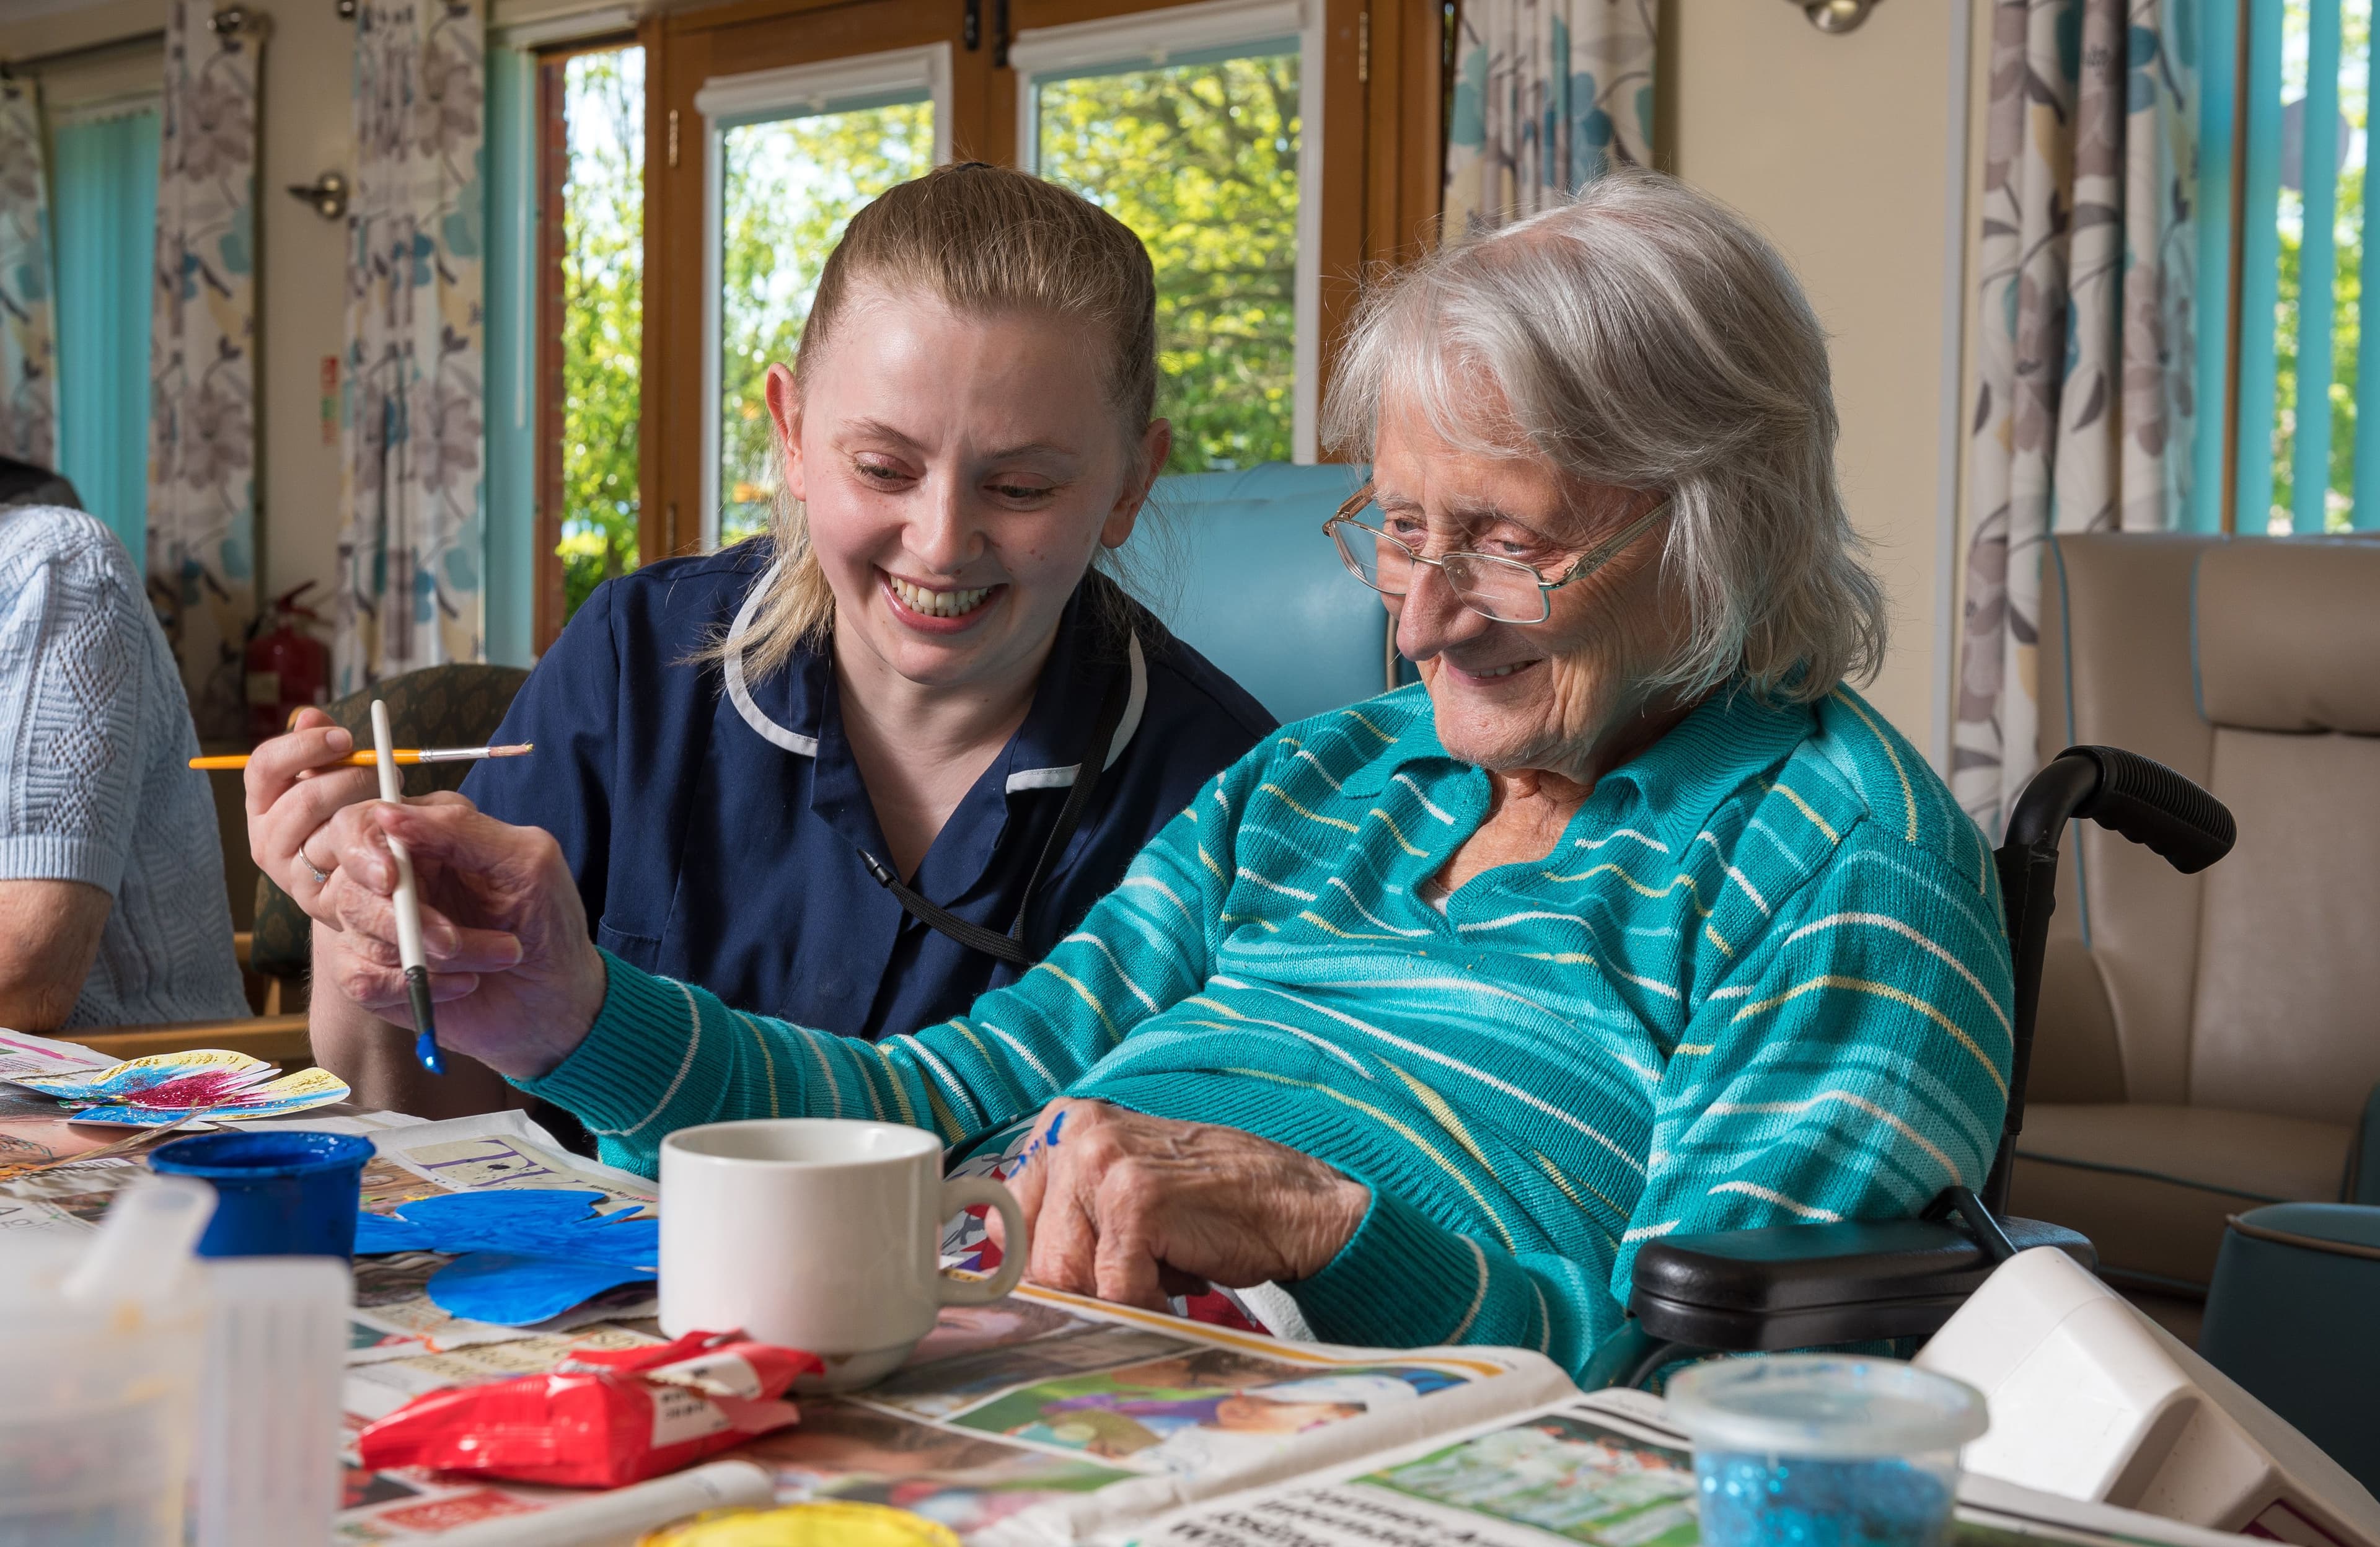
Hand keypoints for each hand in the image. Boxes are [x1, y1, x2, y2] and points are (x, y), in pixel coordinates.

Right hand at [243, 708, 378, 917]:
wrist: (359, 882)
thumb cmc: (347, 815)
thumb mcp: (331, 777)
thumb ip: (319, 748)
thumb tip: (309, 715)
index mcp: (263, 801)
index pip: (265, 765)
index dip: (305, 746)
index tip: (346, 737)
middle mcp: (264, 838)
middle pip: (305, 797)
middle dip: (355, 779)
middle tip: (390, 773)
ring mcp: (287, 872)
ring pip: (332, 830)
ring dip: (371, 811)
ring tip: (397, 805)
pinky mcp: (316, 901)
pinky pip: (351, 867)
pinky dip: (378, 850)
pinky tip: (394, 841)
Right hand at [311, 798, 607, 1078]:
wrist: (557, 1001)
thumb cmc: (548, 925)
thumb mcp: (526, 863)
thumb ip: (461, 830)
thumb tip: (388, 811)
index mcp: (425, 836)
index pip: (357, 824)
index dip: (362, 850)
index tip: (390, 881)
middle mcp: (394, 878)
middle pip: (349, 885)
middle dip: (404, 919)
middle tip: (452, 942)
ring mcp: (379, 927)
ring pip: (359, 933)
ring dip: (432, 956)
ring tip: (495, 958)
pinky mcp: (374, 975)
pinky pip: (359, 980)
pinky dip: (415, 987)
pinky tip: (464, 984)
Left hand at [992, 1099, 1370, 1310]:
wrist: (1299, 1203)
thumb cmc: (1213, 1205)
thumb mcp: (1121, 1194)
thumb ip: (1063, 1220)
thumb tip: (1005, 1277)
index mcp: (1064, 1127)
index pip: (1011, 1224)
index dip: (1043, 1273)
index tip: (1073, 1293)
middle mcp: (1075, 1133)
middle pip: (1037, 1258)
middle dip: (1085, 1291)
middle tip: (1138, 1282)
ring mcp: (1103, 1161)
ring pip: (1070, 1277)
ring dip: (1119, 1298)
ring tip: (1165, 1272)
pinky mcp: (1136, 1199)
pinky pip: (1115, 1289)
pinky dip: (1149, 1305)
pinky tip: (1184, 1281)